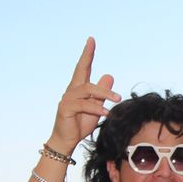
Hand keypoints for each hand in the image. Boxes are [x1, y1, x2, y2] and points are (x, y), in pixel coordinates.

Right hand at [50, 37, 120, 153]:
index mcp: (78, 89)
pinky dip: (96, 108)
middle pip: (81, 71)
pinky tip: (106, 113)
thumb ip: (102, 94)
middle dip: (87, 56)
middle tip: (94, 44)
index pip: (83, 68)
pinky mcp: (65, 109)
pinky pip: (83, 105)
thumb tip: (109, 75)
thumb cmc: (80, 124)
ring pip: (87, 90)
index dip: (87, 54)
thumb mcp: (96, 107)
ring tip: (117, 100)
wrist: (66, 141)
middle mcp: (71, 90)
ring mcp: (67, 98)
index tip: (91, 40)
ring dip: (104, 94)